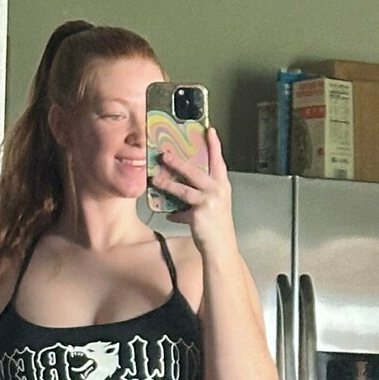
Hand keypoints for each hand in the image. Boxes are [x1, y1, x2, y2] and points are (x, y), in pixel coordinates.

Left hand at [152, 126, 235, 255]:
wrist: (222, 249)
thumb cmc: (217, 228)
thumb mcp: (213, 207)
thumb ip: (199, 197)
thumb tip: (180, 196)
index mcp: (222, 186)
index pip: (218, 161)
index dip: (214, 145)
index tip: (210, 130)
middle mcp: (218, 190)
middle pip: (195, 171)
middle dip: (178, 162)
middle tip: (165, 154)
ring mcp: (209, 201)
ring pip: (183, 188)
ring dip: (167, 184)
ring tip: (155, 179)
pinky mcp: (199, 214)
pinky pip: (180, 211)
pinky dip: (174, 214)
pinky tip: (169, 215)